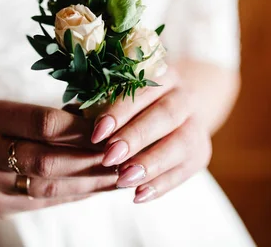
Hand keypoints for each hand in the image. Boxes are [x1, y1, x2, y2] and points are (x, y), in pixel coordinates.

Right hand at [0, 101, 117, 214]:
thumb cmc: (2, 126)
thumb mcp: (17, 110)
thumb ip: (56, 114)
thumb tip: (107, 120)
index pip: (42, 123)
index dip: (81, 128)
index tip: (113, 129)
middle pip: (46, 160)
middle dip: (90, 159)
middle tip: (125, 156)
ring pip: (50, 188)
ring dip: (91, 181)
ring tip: (123, 174)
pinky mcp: (1, 207)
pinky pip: (49, 202)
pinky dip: (80, 193)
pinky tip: (104, 186)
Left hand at [90, 68, 211, 203]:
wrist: (174, 111)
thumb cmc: (133, 102)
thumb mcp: (118, 93)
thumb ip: (99, 102)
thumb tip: (69, 114)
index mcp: (161, 75)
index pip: (142, 90)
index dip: (120, 111)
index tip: (97, 133)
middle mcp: (184, 96)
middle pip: (165, 116)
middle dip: (136, 137)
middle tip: (109, 157)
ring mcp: (196, 125)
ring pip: (181, 144)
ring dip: (151, 164)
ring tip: (123, 180)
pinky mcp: (201, 153)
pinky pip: (184, 171)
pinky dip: (161, 185)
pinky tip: (138, 195)